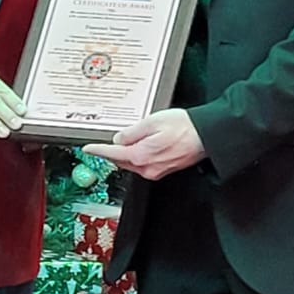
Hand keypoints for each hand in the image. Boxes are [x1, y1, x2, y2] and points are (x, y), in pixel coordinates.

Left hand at [82, 109, 204, 178]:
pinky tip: (143, 144)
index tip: (88, 148)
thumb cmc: (184, 127)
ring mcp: (156, 171)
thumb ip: (132, 132)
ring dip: (126, 153)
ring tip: (130, 138)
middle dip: (112, 151)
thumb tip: (119, 139)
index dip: (98, 150)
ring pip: (132, 163)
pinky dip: (138, 155)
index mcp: (141, 155)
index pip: (113, 154)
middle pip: (121, 160)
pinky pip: (143, 164)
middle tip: (107, 140)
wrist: (206, 136)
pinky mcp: (163, 170)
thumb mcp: (152, 121)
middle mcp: (147, 168)